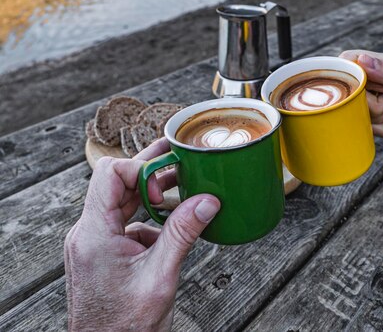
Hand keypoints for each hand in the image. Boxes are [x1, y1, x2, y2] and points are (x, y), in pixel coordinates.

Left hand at [65, 138, 219, 331]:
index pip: (109, 173)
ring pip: (119, 201)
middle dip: (148, 171)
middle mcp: (87, 233)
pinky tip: (167, 231)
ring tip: (178, 185)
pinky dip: (146, 219)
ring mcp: (92, 243)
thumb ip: (181, 234)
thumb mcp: (160, 278)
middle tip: (176, 156)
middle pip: (115, 183)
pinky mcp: (100, 253)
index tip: (163, 189)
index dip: (140, 169)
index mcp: (94, 234)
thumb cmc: (126, 329)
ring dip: (148, 194)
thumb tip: (206, 201)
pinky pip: (122, 222)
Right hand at [340, 50, 382, 143]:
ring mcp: (375, 99)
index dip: (351, 75)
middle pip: (352, 91)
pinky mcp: (376, 116)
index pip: (350, 60)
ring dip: (381, 118)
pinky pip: (369, 126)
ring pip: (358, 111)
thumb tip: (362, 59)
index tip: (365, 88)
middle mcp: (377, 80)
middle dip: (372, 104)